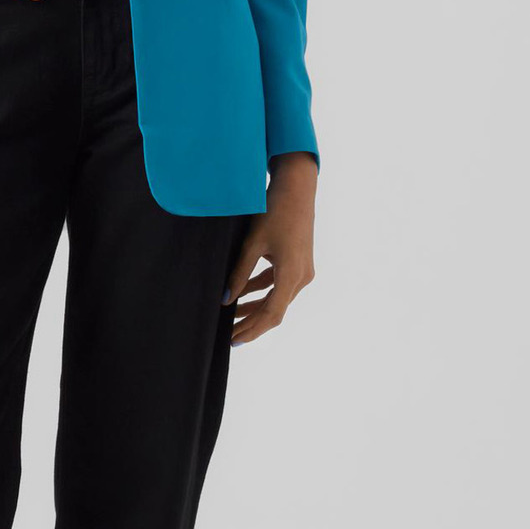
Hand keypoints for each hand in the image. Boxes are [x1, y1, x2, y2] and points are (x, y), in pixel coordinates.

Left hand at [224, 152, 316, 345]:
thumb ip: (239, 273)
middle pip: (275, 310)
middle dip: (252, 323)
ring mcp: (303, 271)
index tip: (234, 339)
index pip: (271, 313)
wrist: (296, 189)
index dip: (252, 329)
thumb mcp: (252, 243)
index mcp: (292, 274)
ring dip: (255, 307)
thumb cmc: (274, 211)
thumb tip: (226, 299)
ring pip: (277, 298)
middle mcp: (302, 277)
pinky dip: (262, 291)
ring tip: (231, 316)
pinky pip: (279, 285)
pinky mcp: (299, 263)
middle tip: (230, 336)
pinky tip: (241, 295)